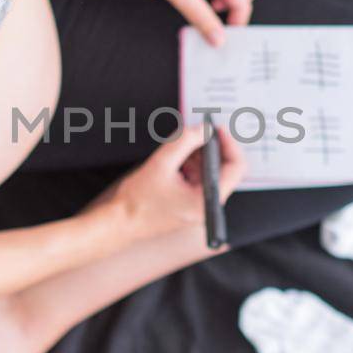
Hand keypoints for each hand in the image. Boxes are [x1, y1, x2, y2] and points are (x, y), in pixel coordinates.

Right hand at [89, 124, 247, 241]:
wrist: (118, 224)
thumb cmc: (137, 202)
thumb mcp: (161, 164)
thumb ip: (184, 142)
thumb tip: (203, 129)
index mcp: (206, 201)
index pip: (235, 168)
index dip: (228, 144)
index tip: (216, 128)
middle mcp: (207, 206)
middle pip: (223, 169)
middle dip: (211, 147)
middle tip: (196, 130)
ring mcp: (197, 205)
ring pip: (209, 171)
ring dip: (198, 154)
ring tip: (180, 144)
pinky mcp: (187, 202)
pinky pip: (196, 178)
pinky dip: (189, 163)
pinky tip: (174, 157)